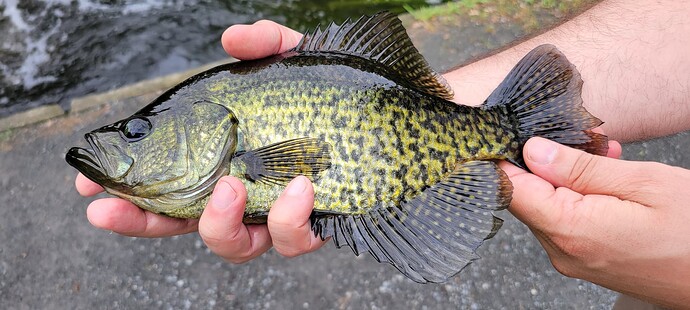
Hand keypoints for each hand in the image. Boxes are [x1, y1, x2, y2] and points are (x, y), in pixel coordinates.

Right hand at [76, 20, 325, 261]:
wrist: (404, 115)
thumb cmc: (342, 95)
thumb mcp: (300, 61)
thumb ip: (265, 46)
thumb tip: (231, 39)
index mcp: (231, 160)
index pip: (172, 185)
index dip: (131, 192)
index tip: (88, 186)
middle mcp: (249, 193)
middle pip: (185, 223)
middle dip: (144, 221)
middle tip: (110, 209)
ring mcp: (281, 214)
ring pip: (236, 245)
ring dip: (220, 222)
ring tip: (232, 186)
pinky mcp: (321, 226)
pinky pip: (295, 241)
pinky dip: (290, 218)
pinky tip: (300, 186)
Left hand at [502, 137, 689, 308]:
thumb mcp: (642, 183)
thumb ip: (580, 168)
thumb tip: (532, 151)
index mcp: (571, 231)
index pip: (511, 189)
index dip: (507, 157)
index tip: (515, 130)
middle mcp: (564, 251)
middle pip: (527, 198)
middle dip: (545, 163)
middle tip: (580, 138)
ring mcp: (574, 261)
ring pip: (547, 208)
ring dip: (566, 178)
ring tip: (606, 157)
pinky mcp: (587, 262)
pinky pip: (567, 223)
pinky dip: (578, 197)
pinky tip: (608, 180)